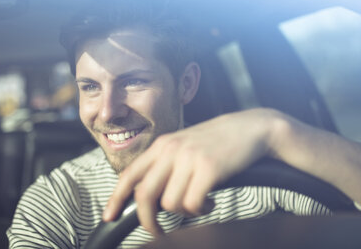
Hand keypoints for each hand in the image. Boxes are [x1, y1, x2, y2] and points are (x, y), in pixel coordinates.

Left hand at [102, 108, 279, 234]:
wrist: (251, 128)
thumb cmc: (218, 141)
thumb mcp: (185, 145)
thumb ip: (165, 164)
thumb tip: (146, 195)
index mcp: (162, 144)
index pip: (129, 174)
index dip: (115, 198)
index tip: (108, 217)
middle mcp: (171, 149)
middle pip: (144, 194)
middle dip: (147, 220)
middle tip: (157, 232)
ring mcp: (189, 158)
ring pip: (170, 204)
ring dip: (184, 213)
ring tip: (199, 204)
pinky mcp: (208, 168)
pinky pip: (192, 204)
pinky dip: (200, 210)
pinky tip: (210, 202)